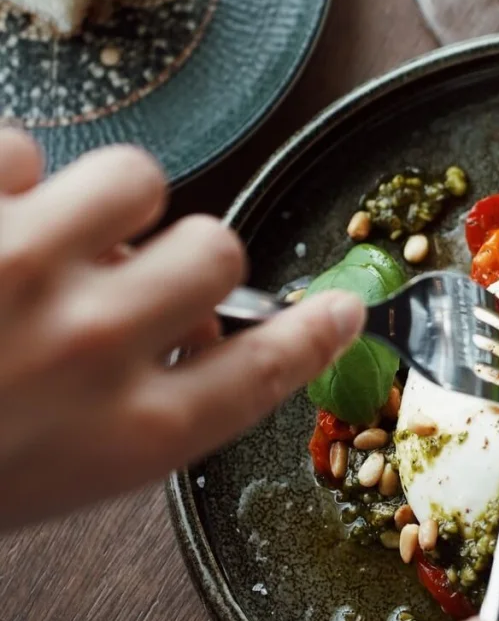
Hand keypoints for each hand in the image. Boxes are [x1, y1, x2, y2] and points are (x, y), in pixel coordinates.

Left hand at [0, 131, 365, 529]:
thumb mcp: (54, 475)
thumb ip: (138, 413)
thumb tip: (186, 335)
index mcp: (124, 435)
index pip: (264, 373)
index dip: (314, 333)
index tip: (342, 308)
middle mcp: (92, 348)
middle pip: (214, 251)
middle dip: (181, 255)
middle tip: (133, 269)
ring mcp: (20, 269)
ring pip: (134, 176)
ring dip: (100, 202)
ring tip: (44, 230)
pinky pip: (22, 145)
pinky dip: (4, 173)